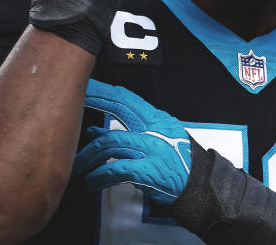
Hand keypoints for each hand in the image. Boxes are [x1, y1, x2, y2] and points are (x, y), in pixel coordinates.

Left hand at [74, 79, 275, 244]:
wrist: (204, 189)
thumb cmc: (176, 166)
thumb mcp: (155, 144)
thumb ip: (125, 136)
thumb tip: (92, 133)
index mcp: (157, 119)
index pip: (127, 98)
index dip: (103, 90)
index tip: (83, 86)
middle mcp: (157, 129)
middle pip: (121, 107)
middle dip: (95, 102)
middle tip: (70, 109)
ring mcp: (155, 148)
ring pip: (112, 142)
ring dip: (89, 156)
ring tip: (79, 168)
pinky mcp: (151, 171)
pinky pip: (117, 169)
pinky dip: (99, 175)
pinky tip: (91, 183)